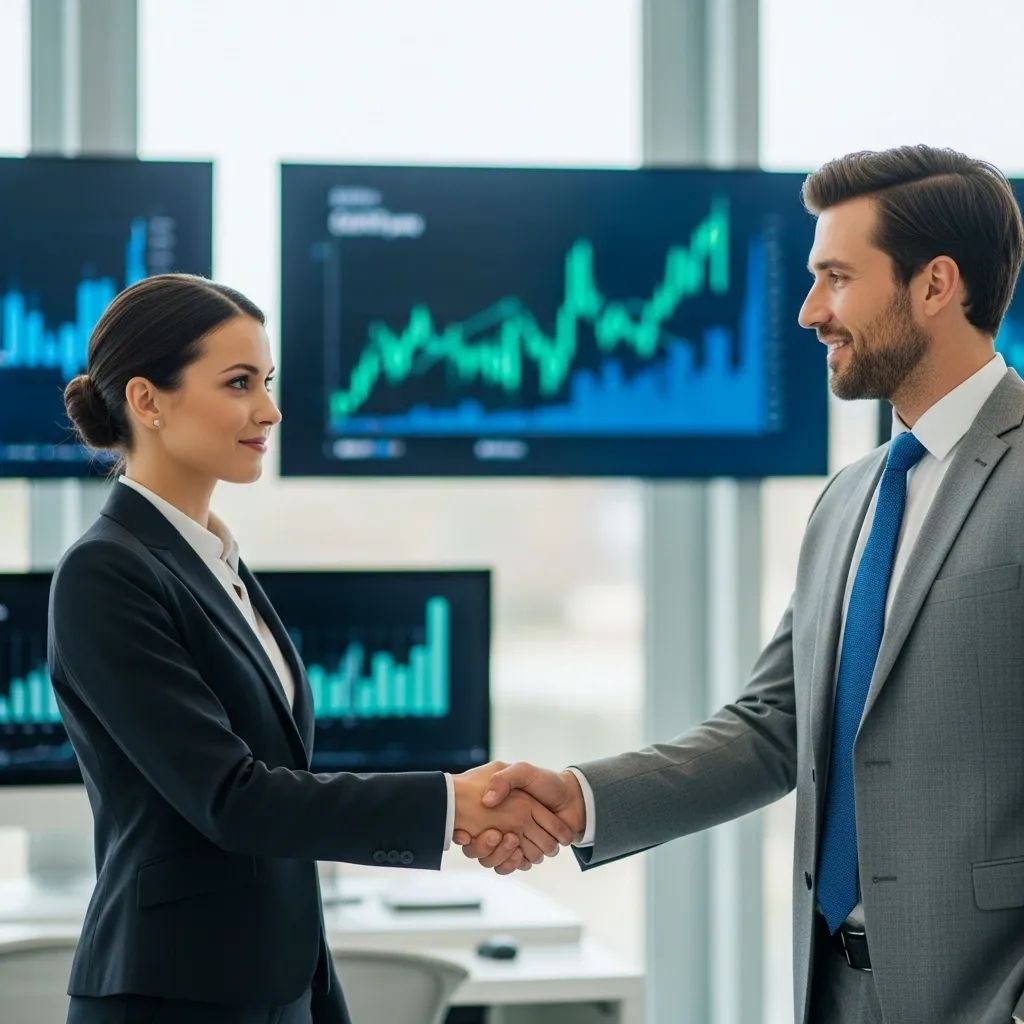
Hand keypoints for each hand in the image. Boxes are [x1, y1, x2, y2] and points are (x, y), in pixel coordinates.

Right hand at [453, 762, 585, 874]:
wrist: (572, 799)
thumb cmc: (546, 783)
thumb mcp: (523, 771)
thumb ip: (504, 779)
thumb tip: (487, 801)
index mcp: (493, 809)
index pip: (466, 828)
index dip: (463, 834)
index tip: (463, 834)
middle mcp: (497, 826)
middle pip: (476, 849)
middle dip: (483, 846)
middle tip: (494, 834)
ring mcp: (510, 841)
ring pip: (491, 860)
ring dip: (500, 854)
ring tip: (512, 840)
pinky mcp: (523, 853)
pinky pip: (509, 866)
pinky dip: (513, 863)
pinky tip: (519, 853)